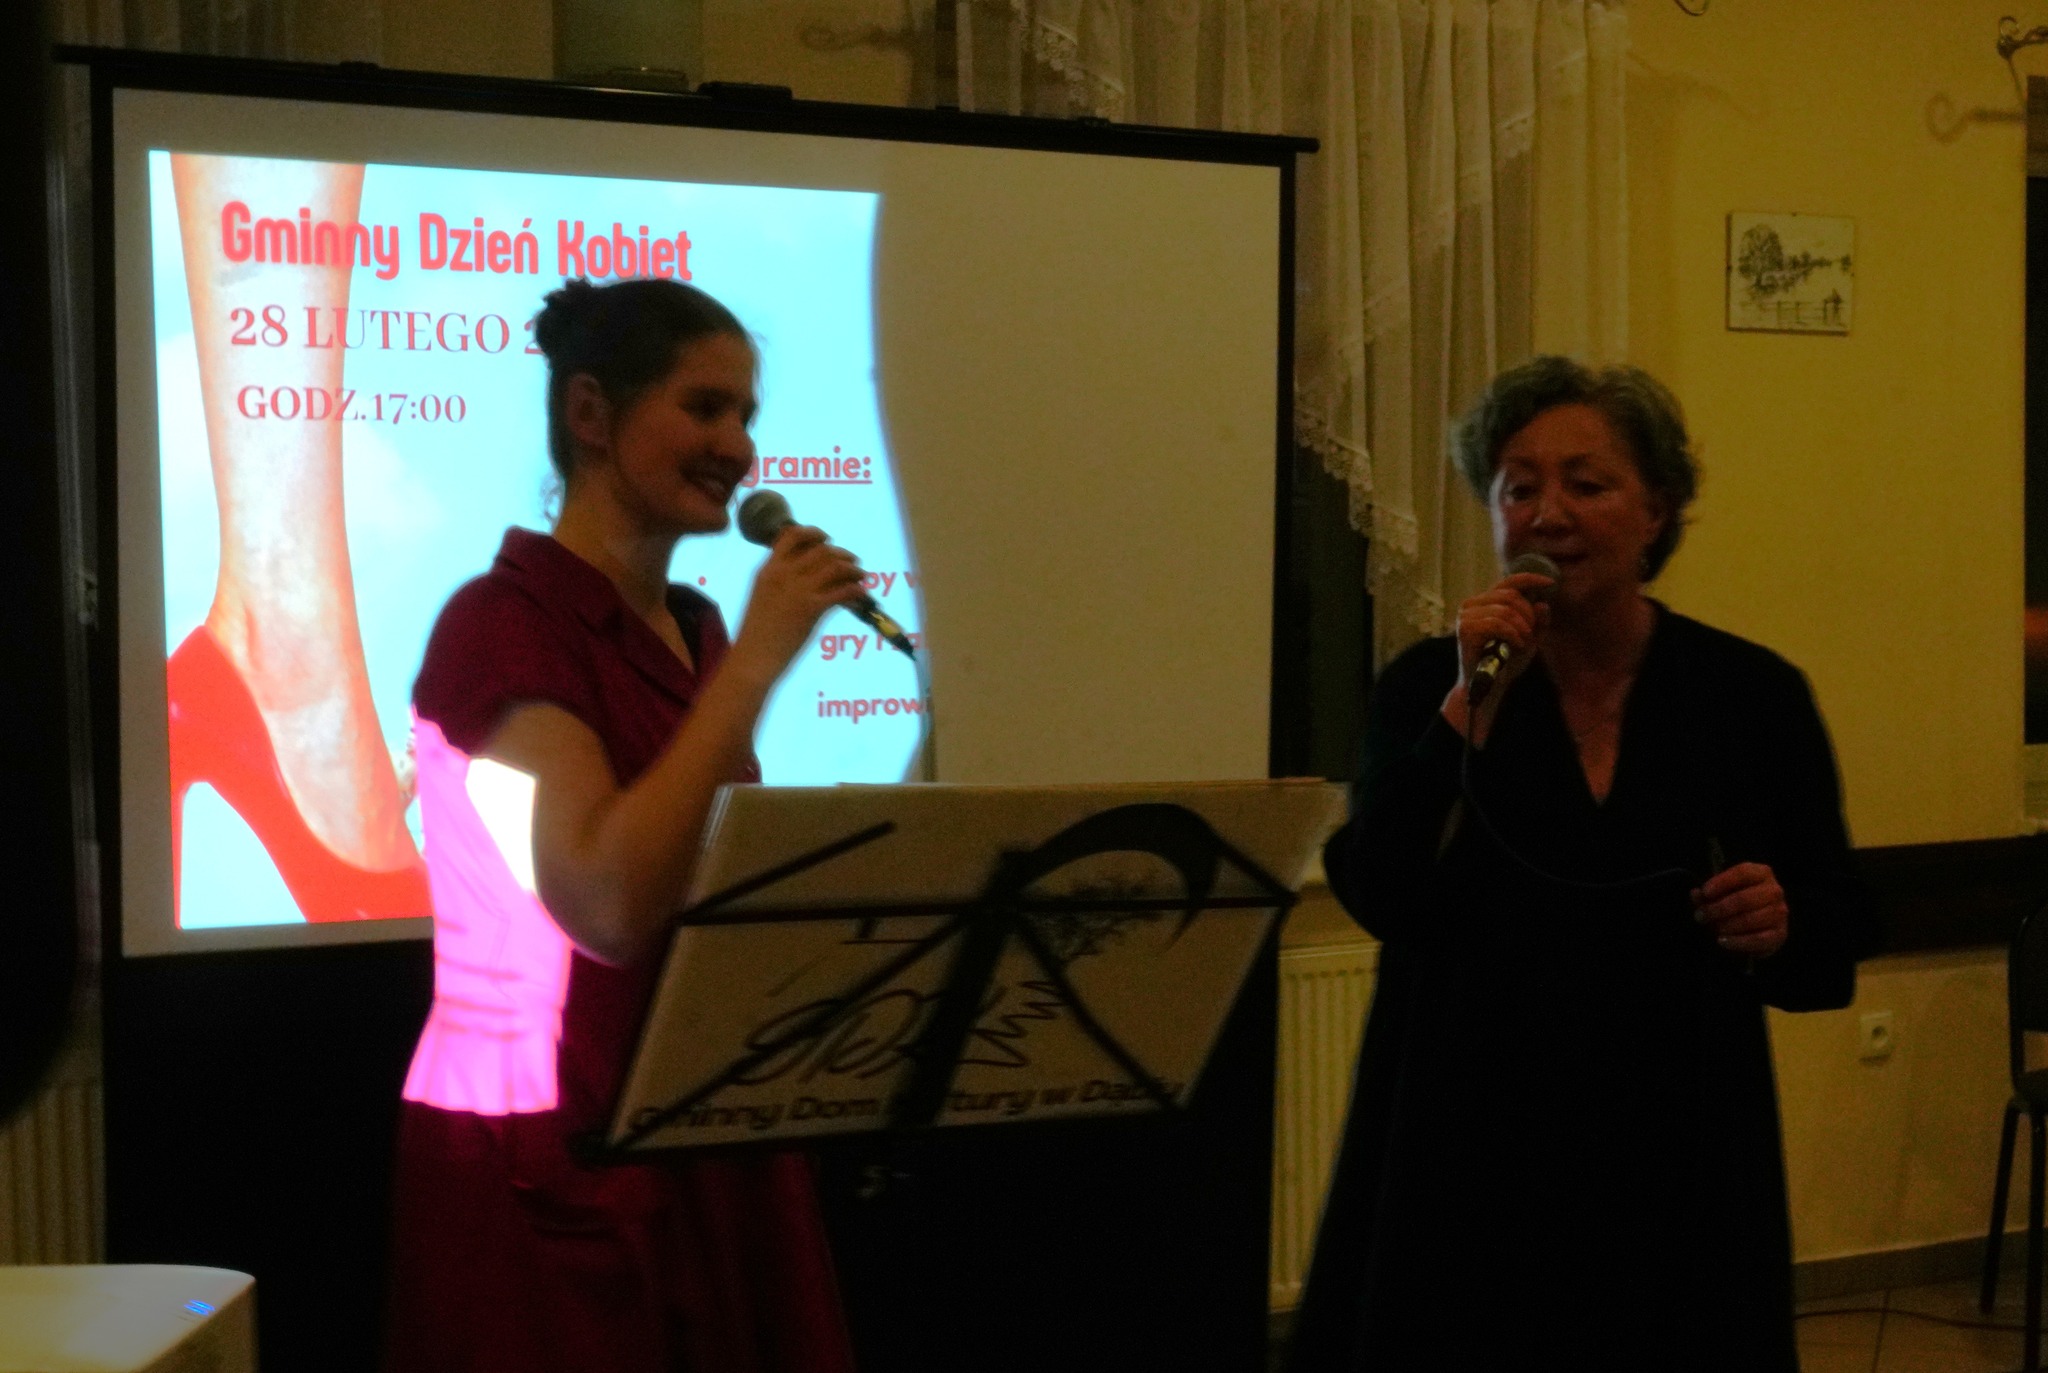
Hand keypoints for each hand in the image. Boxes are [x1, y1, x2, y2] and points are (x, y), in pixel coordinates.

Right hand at [728, 524, 867, 683]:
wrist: (753, 658)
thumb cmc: (757, 634)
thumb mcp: (762, 596)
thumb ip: (780, 581)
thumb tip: (806, 575)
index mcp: (768, 569)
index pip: (791, 535)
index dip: (813, 533)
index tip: (826, 539)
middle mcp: (783, 574)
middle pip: (821, 549)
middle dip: (841, 553)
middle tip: (852, 560)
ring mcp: (798, 590)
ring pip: (835, 566)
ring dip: (853, 569)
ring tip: (861, 576)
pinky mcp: (811, 608)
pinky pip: (843, 590)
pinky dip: (856, 590)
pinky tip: (861, 595)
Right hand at [1441, 571, 1553, 739]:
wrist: (1488, 687)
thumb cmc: (1505, 662)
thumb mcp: (1529, 639)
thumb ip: (1538, 622)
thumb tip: (1543, 604)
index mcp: (1485, 602)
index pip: (1508, 582)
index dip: (1531, 579)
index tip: (1551, 584)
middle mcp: (1472, 605)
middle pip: (1510, 595)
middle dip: (1528, 615)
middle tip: (1530, 634)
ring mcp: (1466, 616)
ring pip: (1505, 610)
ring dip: (1521, 628)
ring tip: (1522, 644)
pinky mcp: (1466, 629)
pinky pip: (1498, 623)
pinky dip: (1512, 634)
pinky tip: (1515, 645)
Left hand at [1691, 862, 1788, 957]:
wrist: (1759, 925)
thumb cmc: (1736, 902)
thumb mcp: (1721, 893)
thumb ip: (1707, 894)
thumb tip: (1696, 894)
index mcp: (1761, 873)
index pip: (1742, 873)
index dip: (1721, 882)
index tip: (1704, 893)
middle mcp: (1774, 891)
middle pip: (1744, 899)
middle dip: (1718, 909)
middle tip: (1700, 916)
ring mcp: (1779, 913)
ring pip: (1750, 920)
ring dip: (1726, 926)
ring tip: (1711, 929)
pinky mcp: (1780, 934)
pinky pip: (1758, 940)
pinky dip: (1737, 942)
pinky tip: (1722, 941)